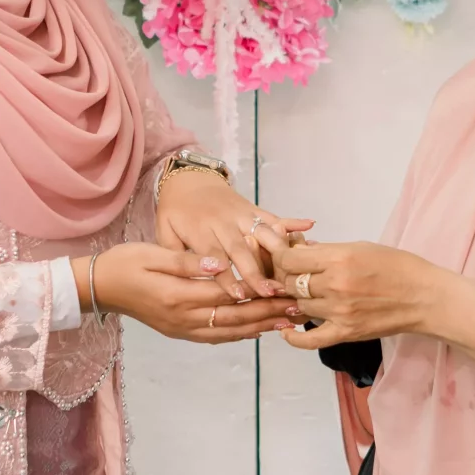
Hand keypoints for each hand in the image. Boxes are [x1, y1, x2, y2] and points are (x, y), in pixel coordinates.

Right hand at [93, 241, 300, 343]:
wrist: (99, 287)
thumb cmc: (125, 264)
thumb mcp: (154, 255)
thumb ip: (189, 262)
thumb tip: (221, 264)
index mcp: (180, 296)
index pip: (229, 295)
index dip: (260, 292)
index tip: (286, 287)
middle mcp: (184, 318)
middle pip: (235, 317)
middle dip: (268, 313)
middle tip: (298, 308)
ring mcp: (182, 328)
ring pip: (229, 331)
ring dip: (259, 326)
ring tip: (286, 322)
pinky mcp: (180, 332)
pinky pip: (215, 337)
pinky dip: (239, 334)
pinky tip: (256, 330)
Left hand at [154, 166, 312, 300]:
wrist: (188, 179)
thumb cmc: (176, 213)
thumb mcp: (164, 232)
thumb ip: (174, 256)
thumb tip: (184, 281)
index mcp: (199, 230)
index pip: (213, 257)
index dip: (225, 276)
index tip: (237, 295)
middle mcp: (224, 222)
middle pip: (242, 249)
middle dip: (257, 271)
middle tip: (270, 292)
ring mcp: (242, 214)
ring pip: (263, 233)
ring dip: (279, 252)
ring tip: (293, 270)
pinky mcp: (254, 209)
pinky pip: (274, 216)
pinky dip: (292, 221)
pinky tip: (310, 226)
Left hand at [254, 224, 474, 355]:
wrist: (425, 297)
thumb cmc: (398, 266)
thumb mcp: (361, 247)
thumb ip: (327, 250)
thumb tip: (298, 250)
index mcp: (340, 258)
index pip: (290, 258)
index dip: (280, 255)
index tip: (282, 255)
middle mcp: (335, 285)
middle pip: (290, 282)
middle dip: (286, 276)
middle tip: (291, 274)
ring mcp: (339, 311)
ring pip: (299, 305)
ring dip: (296, 299)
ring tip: (302, 294)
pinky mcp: (345, 333)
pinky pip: (310, 339)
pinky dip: (294, 338)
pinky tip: (286, 331)